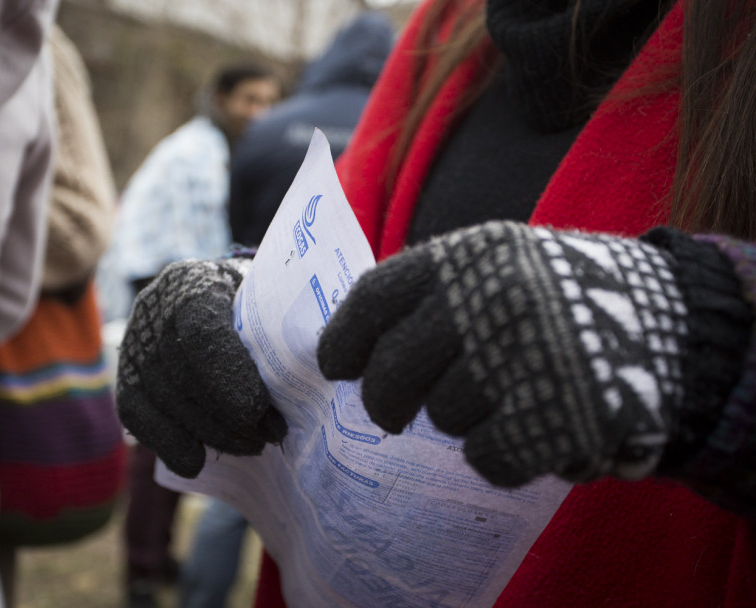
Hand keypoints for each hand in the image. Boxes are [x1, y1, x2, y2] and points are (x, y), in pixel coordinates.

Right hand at [116, 258, 286, 477]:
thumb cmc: (255, 305)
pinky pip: (138, 415)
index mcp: (194, 282)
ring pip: (163, 398)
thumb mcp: (270, 301)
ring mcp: (134, 345)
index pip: (200, 330)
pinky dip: (169, 442)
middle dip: (227, 414)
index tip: (260, 409)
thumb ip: (281, 327)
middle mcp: (154, 309)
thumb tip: (316, 367)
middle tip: (269, 434)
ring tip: (251, 444)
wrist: (219, 304)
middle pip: (182, 371)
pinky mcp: (125, 379)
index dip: (228, 375)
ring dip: (209, 432)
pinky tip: (197, 461)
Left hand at [317, 221, 739, 486]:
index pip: (374, 298)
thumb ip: (432, 296)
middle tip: (393, 414)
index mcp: (468, 256)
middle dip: (384, 402)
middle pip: (391, 372)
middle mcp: (489, 299)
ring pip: (443, 416)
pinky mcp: (556, 414)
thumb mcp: (496, 269)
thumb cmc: (560, 300)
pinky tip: (532, 425)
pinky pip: (487, 455)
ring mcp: (523, 356)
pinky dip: (502, 452)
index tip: (335, 368)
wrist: (669, 323)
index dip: (343, 339)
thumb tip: (351, 348)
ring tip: (508, 394)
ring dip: (465, 418)